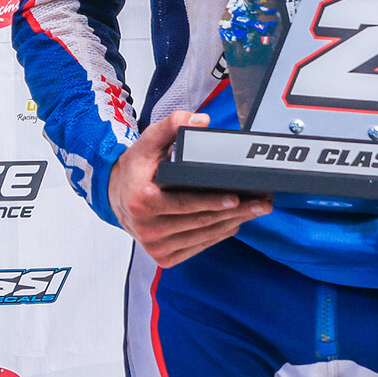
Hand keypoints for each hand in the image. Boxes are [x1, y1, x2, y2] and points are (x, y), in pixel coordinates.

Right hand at [109, 110, 271, 267]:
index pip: (184, 203)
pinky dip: (219, 235)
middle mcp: (146, 227)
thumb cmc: (136, 169)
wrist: (115, 196)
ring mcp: (155, 245)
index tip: (237, 198)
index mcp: (141, 200)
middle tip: (262, 203)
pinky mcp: (164, 257)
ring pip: (203, 235)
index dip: (212, 202)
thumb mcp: (148, 141)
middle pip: (200, 221)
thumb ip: (172, 125)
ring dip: (233, 223)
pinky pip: (199, 246)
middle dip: (235, 212)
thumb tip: (201, 120)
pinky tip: (234, 222)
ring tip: (255, 211)